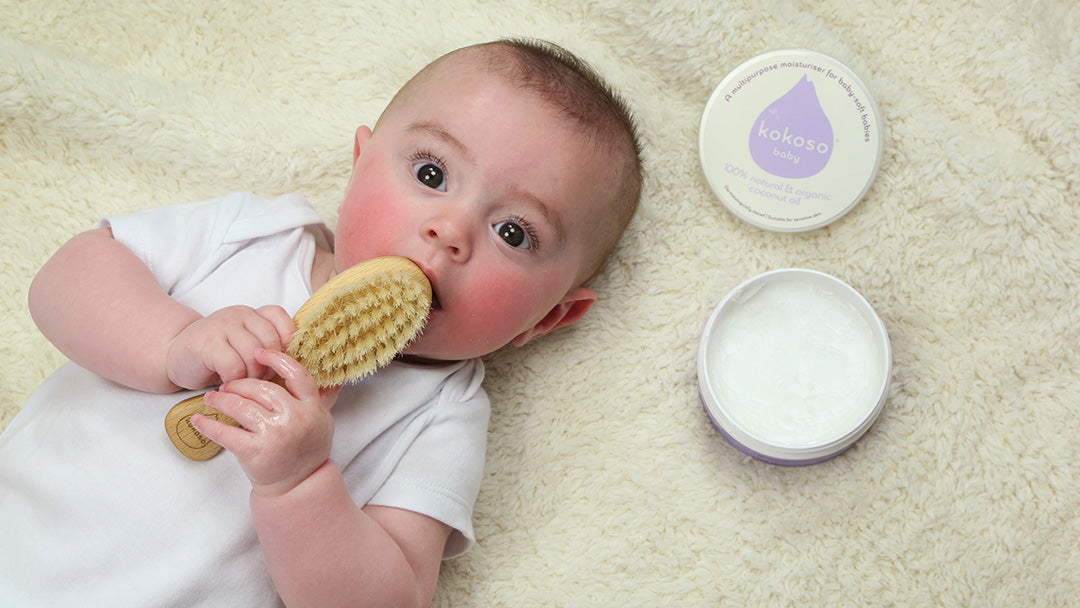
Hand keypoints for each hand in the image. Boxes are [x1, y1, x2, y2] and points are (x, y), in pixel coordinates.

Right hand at [166, 305, 293, 389]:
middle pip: (270, 342)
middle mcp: (238, 314)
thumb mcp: (243, 344)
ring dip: (251, 377)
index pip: (280, 318)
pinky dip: (234, 380)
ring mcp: (222, 326)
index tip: (277, 362)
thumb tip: (294, 364)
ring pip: (253, 356)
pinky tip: (226, 383)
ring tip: (242, 383)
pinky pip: (234, 366)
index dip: (285, 342)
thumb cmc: (215, 355)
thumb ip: (265, 345)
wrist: (174, 355)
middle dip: (269, 367)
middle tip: (258, 380)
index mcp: (251, 313)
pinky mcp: (207, 344)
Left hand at [192, 349, 341, 496]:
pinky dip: (208, 425)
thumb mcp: (322, 421)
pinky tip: (197, 420)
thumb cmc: (306, 450)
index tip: (258, 353)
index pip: (296, 374)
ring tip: (212, 398)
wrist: (298, 486)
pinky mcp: (256, 452)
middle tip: (226, 385)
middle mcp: (296, 418)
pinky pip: (226, 433)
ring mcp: (275, 435)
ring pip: (241, 406)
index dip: (276, 360)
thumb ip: (324, 397)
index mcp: (312, 407)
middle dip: (239, 384)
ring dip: (221, 400)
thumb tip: (335, 372)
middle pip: (261, 388)